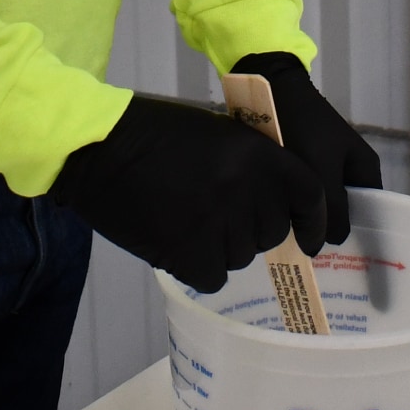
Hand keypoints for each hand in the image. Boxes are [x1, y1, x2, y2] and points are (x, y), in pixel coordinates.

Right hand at [51, 96, 326, 292]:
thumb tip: (274, 205)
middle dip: (253, 230)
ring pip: (241, 257)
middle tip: (218, 217)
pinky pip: (213, 276)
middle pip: (272, 232)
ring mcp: (218, 224)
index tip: (310, 241)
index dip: (312, 223)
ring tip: (187, 223)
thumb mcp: (217, 134)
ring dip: (221, 248)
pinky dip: (197, 267)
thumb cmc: (152, 133)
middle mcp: (245, 191)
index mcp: (258, 155)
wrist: (96, 148)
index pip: (308, 196)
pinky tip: (175, 242)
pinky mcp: (189, 254)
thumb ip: (253, 165)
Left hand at [231, 52, 382, 243]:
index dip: (358, 238)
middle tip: (305, 255)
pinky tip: (275, 222)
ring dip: (304, 221)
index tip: (339, 263)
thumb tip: (328, 245)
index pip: (370, 216)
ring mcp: (324, 169)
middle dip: (325, 233)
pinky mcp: (300, 167)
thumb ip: (330, 209)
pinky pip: (300, 196)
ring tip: (288, 243)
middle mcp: (348, 172)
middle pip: (342, 214)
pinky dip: (290, 208)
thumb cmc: (302, 127)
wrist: (272, 88)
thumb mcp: (321, 170)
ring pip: (318, 207)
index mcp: (365, 170)